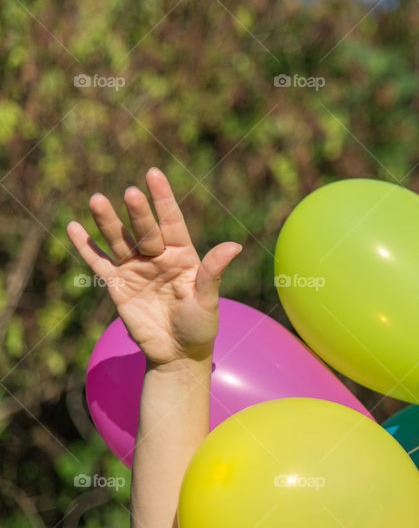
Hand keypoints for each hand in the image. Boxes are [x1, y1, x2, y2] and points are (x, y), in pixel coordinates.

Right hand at [67, 168, 240, 365]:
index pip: (172, 221)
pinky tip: (74, 228)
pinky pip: (99, 263)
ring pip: (119, 240)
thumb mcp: (208, 300)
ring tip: (97, 199)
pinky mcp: (118, 285)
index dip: (163, 199)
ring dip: (107, 221)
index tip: (153, 174)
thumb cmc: (200, 325)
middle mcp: (158, 256)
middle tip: (131, 193)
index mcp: (183, 255)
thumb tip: (235, 246)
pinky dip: (86, 247)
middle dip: (138, 212)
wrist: (177, 353)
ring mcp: (136, 269)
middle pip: (145, 229)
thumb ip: (213, 272)